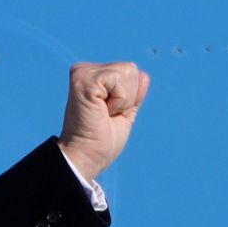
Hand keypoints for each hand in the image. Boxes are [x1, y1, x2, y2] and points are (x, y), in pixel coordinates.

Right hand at [58, 62, 150, 182]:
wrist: (87, 157)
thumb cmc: (101, 141)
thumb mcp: (124, 113)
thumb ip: (132, 94)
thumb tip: (143, 75)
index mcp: (92, 77)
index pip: (131, 72)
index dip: (129, 98)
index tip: (108, 115)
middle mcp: (85, 71)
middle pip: (131, 69)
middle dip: (128, 98)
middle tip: (106, 115)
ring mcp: (83, 73)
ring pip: (128, 72)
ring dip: (123, 100)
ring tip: (103, 114)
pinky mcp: (85, 79)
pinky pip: (119, 79)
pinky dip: (119, 100)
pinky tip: (102, 111)